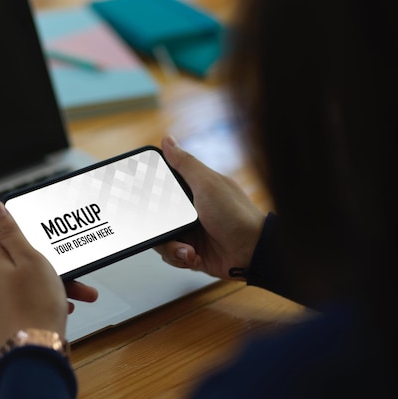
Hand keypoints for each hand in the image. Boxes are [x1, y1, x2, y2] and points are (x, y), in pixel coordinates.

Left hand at [0, 200, 97, 347]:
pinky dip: (46, 298)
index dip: (33, 233)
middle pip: (22, 259)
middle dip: (52, 263)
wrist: (32, 353)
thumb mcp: (29, 258)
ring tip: (80, 293)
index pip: (7, 232)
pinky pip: (28, 298)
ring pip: (28, 280)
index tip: (50, 236)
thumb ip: (10, 230)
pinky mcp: (5, 315)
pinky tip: (64, 306)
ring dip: (55, 283)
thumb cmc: (34, 306)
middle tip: (73, 269)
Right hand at [154, 136, 265, 279]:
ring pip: (161, 238)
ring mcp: (190, 232)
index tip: (145, 203)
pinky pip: (172, 255)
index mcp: (193, 190)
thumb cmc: (236, 215)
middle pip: (156, 217)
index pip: (161, 189)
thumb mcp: (207, 183)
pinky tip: (193, 255)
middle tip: (171, 230)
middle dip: (160, 229)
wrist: (252, 252)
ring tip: (187, 248)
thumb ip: (184, 163)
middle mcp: (190, 211)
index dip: (150, 196)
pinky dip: (179, 257)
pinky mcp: (192, 252)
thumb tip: (167, 140)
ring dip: (171, 247)